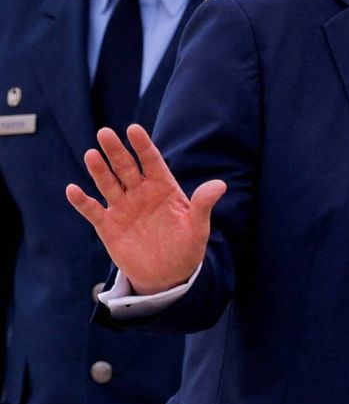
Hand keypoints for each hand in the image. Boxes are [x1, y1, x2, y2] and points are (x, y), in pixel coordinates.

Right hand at [66, 125, 224, 295]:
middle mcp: (141, 193)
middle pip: (126, 167)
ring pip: (108, 184)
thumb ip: (203, 204)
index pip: (152, 162)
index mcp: (163, 188)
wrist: (168, 274)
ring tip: (91, 154)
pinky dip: (82, 201)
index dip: (143, 146)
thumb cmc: (186, 247)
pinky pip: (93, 210)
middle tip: (105, 133)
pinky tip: (73, 189)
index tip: (133, 129)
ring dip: (99, 170)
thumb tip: (220, 185)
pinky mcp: (108, 225)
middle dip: (116, 151)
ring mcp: (123, 207)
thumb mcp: (198, 227)